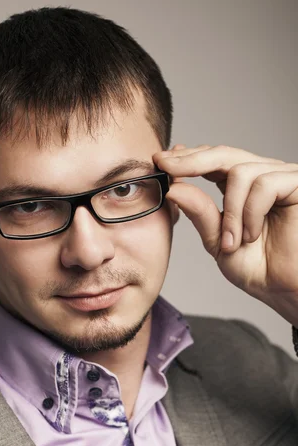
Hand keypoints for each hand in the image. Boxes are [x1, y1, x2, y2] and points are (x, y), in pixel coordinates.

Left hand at [153, 145, 297, 325]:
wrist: (286, 291)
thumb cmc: (259, 269)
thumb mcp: (218, 241)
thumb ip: (200, 214)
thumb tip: (174, 189)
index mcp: (241, 187)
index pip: (212, 161)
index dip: (187, 158)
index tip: (160, 161)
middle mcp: (262, 176)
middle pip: (223, 154)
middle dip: (191, 161)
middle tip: (167, 168)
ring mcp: (281, 177)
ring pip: (241, 173)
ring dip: (230, 212)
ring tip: (232, 241)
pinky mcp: (297, 184)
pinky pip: (264, 185)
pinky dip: (250, 213)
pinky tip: (251, 235)